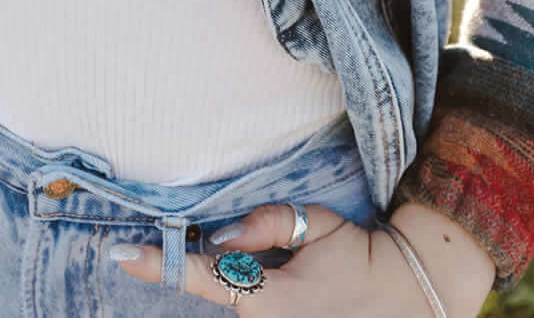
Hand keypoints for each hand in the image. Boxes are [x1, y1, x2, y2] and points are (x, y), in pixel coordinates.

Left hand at [109, 198, 493, 313]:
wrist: (412, 295)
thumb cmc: (363, 255)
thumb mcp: (319, 226)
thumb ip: (266, 225)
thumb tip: (220, 235)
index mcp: (270, 297)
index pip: (202, 276)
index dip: (159, 265)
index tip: (121, 255)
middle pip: (217, 299)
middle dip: (214, 274)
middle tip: (233, 256)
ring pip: (238, 308)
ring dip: (244, 282)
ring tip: (299, 272)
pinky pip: (257, 314)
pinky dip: (259, 298)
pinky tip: (302, 286)